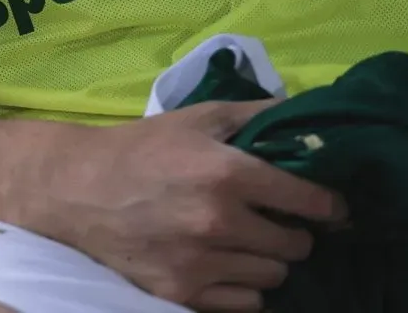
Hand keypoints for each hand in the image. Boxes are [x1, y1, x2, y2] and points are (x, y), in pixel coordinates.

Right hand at [23, 101, 345, 312]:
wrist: (78, 188)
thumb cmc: (144, 148)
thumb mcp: (200, 117)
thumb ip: (258, 114)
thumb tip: (309, 116)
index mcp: (228, 173)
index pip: (311, 202)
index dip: (329, 205)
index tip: (329, 207)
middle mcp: (219, 222)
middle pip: (296, 246)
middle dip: (293, 234)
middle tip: (275, 222)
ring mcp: (200, 262)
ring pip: (273, 277)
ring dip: (267, 261)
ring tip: (247, 243)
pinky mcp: (182, 292)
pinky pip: (246, 303)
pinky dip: (244, 287)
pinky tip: (227, 264)